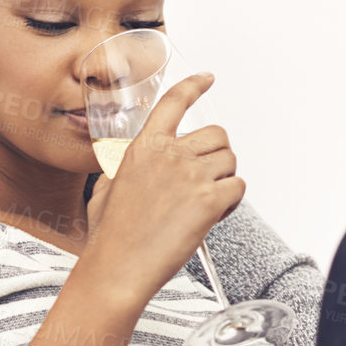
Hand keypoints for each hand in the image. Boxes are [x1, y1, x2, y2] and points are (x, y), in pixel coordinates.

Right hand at [82, 73, 244, 303]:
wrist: (118, 267)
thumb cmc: (110, 236)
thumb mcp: (107, 188)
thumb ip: (123, 168)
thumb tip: (126, 166)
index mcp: (143, 148)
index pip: (173, 102)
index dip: (194, 85)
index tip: (207, 78)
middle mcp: (168, 155)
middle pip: (217, 135)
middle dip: (217, 157)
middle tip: (205, 180)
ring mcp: (190, 176)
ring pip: (230, 161)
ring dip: (225, 180)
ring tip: (206, 202)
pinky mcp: (208, 201)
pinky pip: (238, 187)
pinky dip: (232, 202)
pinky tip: (213, 215)